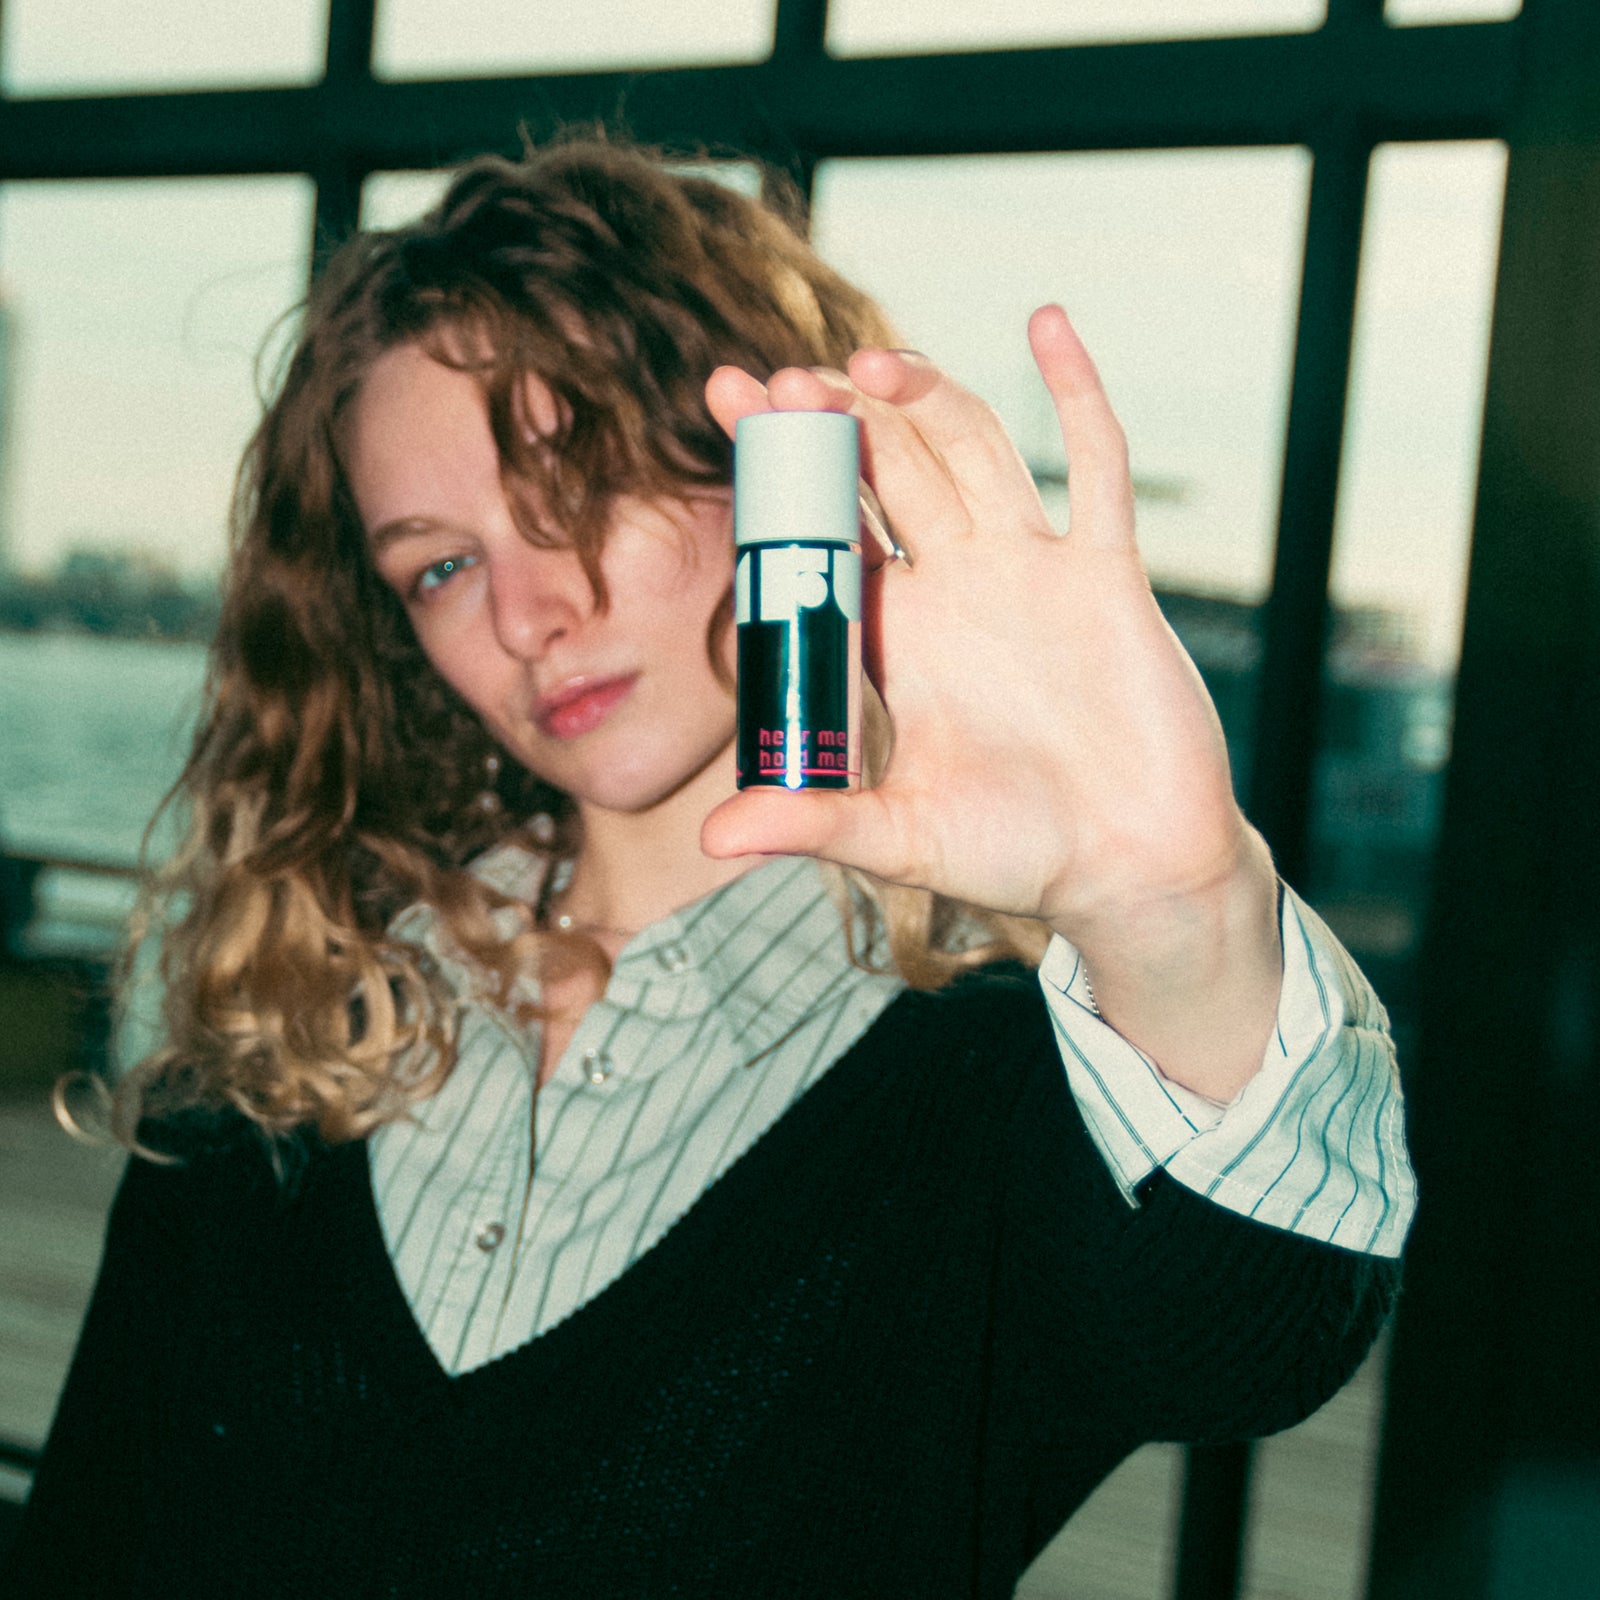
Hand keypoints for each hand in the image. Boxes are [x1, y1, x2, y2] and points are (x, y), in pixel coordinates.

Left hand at [703, 308, 1280, 1093]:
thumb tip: (714, 839)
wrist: (1135, 868)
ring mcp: (1030, 570)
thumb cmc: (1020, 857)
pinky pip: (1095, 466)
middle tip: (785, 379)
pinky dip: (1076, 394)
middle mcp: (955, 588)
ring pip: (972, 449)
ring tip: (872, 362)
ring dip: (927, 396)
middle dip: (836, 420)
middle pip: (885, 470)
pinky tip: (1046, 325)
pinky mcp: (1106, 573)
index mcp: (896, 637)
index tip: (728, 399)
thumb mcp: (905, 839)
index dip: (777, 466)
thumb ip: (815, 824)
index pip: (822, 528)